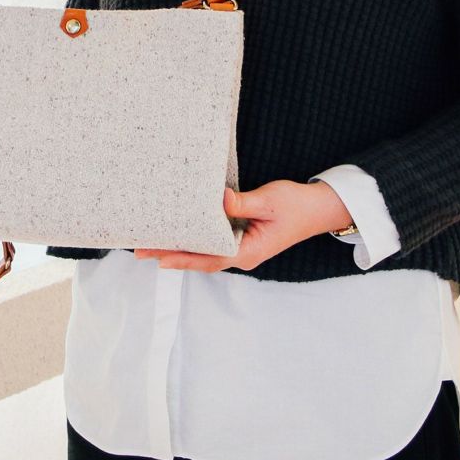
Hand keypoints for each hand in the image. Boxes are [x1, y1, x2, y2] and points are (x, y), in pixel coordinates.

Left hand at [133, 179, 352, 271]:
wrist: (320, 208)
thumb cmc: (297, 205)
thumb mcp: (269, 200)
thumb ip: (242, 202)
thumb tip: (217, 200)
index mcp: (247, 252)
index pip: (207, 258)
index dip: (182, 258)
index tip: (158, 257)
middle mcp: (240, 254)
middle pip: (199, 259)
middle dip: (170, 255)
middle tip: (140, 249)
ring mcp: (240, 248)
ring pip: (203, 252)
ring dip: (178, 248)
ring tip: (149, 243)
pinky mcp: (240, 238)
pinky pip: (211, 242)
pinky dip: (193, 239)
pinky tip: (177, 232)